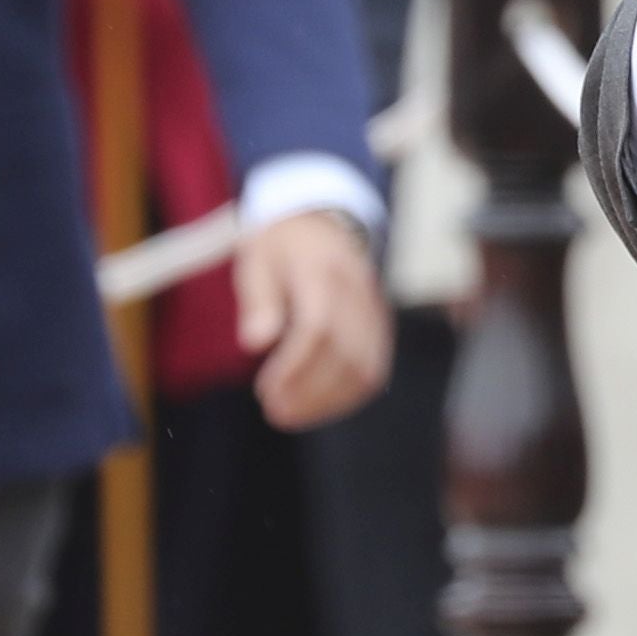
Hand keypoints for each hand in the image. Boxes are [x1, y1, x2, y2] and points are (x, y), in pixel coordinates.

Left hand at [234, 207, 391, 431]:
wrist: (323, 219)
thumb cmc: (282, 246)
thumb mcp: (258, 259)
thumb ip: (259, 299)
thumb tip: (256, 343)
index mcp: (323, 269)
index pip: (318, 326)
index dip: (295, 366)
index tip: (266, 391)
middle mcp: (357, 290)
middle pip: (346, 353)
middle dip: (310, 392)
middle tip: (275, 412)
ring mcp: (375, 310)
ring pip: (366, 368)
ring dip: (329, 401)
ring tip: (291, 416)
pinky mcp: (381, 327)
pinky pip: (374, 370)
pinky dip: (346, 396)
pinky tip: (316, 407)